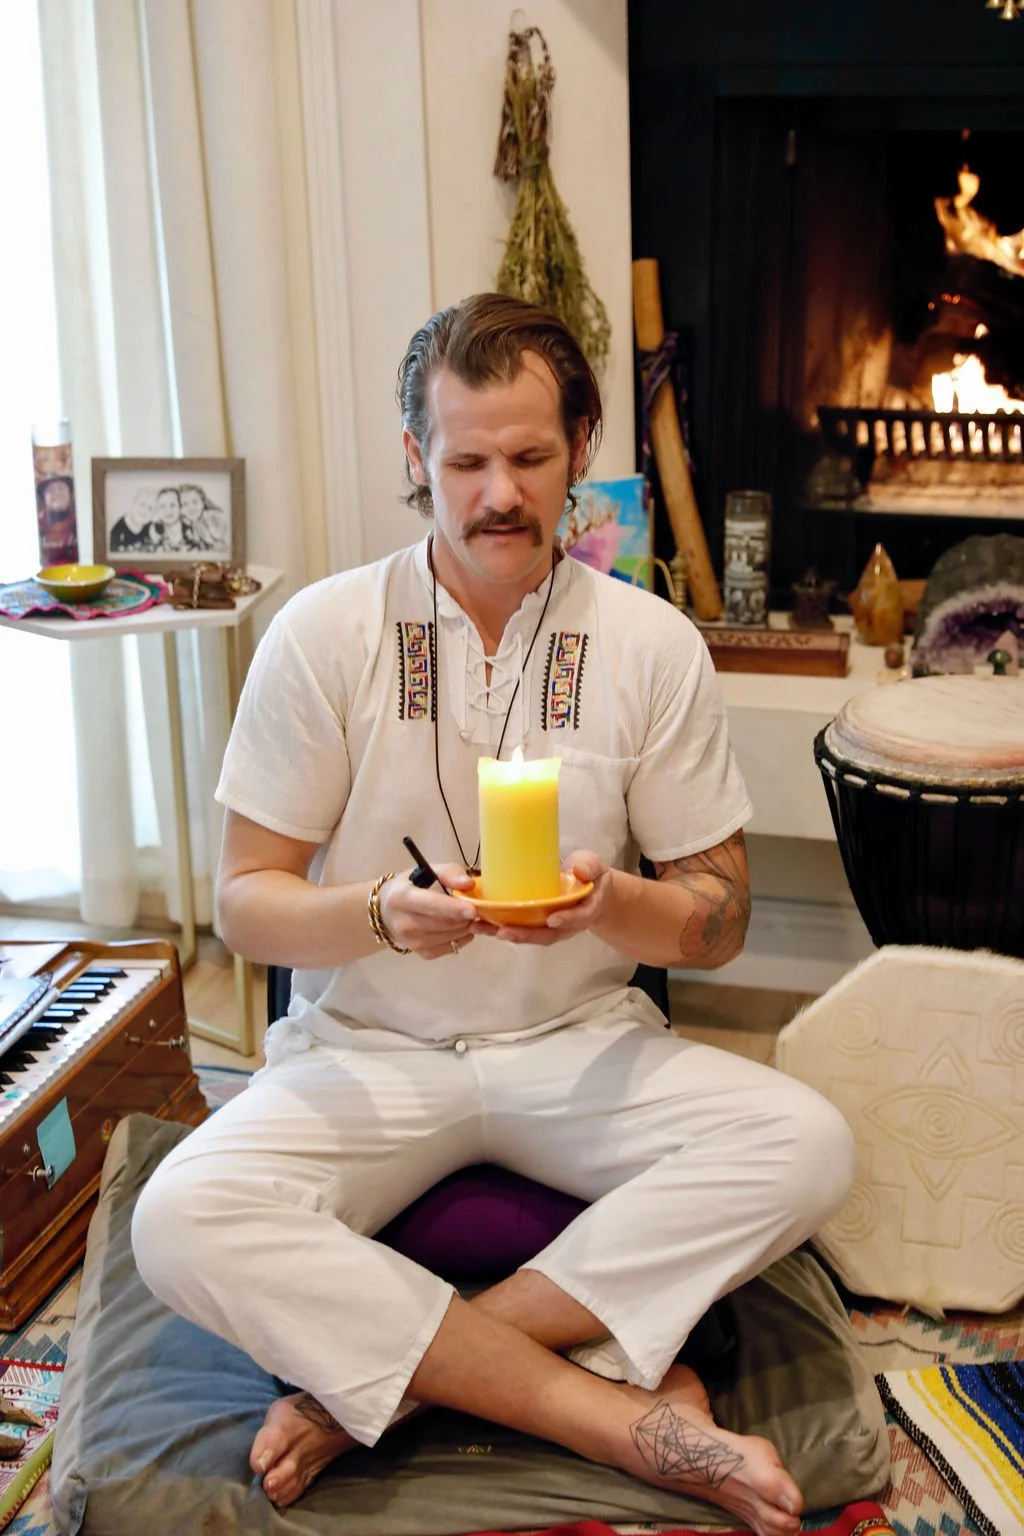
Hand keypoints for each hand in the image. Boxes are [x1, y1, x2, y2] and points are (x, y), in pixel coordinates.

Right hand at [378, 863, 482, 959]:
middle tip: (475, 906)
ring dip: (466, 925)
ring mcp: (413, 942)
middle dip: (466, 916)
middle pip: (446, 923)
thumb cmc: (412, 886)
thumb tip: (469, 884)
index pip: (431, 905)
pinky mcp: (423, 953)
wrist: (388, 911)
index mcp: (403, 898)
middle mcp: (405, 923)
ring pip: (452, 935)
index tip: (473, 910)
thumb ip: (449, 873)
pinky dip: (463, 936)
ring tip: (466, 914)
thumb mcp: (428, 871)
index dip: (453, 908)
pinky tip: (459, 926)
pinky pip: (452, 947)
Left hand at [489, 850, 612, 945]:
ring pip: (531, 936)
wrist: (590, 889)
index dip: (566, 919)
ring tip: (483, 929)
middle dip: (525, 935)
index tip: (552, 919)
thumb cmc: (589, 875)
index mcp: (585, 910)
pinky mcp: (537, 925)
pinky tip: (480, 925)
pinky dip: (501, 929)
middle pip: (548, 935)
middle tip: (503, 932)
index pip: (578, 917)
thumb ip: (587, 867)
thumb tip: (579, 871)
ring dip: (507, 935)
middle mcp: (568, 924)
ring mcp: (551, 928)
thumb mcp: (592, 866)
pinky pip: (521, 930)